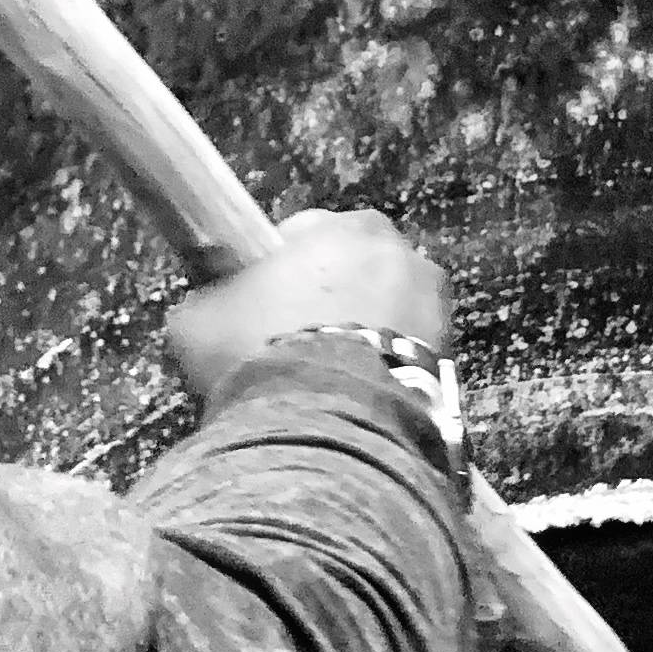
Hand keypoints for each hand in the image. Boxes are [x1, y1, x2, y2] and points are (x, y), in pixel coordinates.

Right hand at [166, 208, 448, 404]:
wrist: (329, 424)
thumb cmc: (262, 352)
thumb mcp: (200, 320)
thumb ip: (208, 301)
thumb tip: (206, 307)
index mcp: (345, 227)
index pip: (308, 231)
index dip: (279, 266)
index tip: (262, 302)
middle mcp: (403, 254)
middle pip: (357, 269)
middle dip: (331, 297)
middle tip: (293, 341)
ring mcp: (436, 308)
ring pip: (389, 314)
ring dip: (363, 335)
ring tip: (325, 379)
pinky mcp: (452, 361)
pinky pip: (410, 358)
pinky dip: (387, 372)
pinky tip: (354, 400)